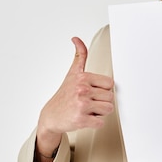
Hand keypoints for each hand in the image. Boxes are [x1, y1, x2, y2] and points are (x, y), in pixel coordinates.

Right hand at [36, 37, 114, 153]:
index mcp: (83, 78)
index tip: (93, 91)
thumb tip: (76, 38)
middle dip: (101, 102)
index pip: (110, 84)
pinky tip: (85, 118)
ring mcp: (81, 105)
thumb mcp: (72, 73)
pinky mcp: (81, 120)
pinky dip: (95, 123)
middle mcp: (82, 90)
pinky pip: (101, 122)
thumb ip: (79, 55)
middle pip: (110, 97)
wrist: (51, 115)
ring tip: (88, 110)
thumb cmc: (64, 95)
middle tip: (89, 102)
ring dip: (100, 112)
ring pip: (108, 109)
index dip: (103, 89)